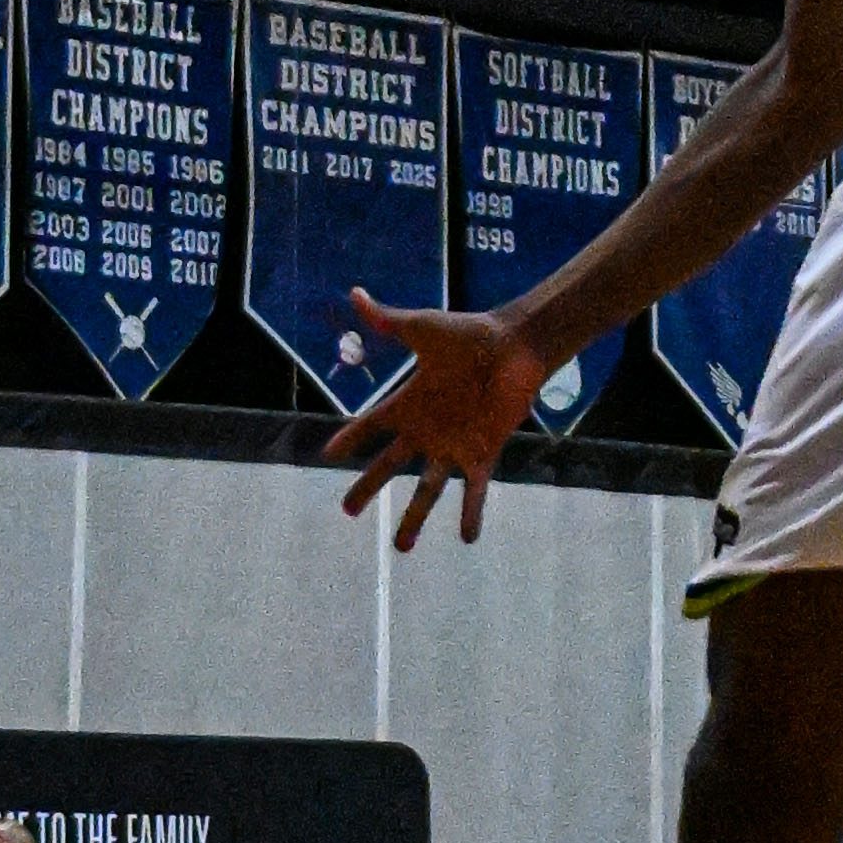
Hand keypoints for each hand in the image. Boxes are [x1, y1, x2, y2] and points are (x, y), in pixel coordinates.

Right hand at [323, 287, 547, 548]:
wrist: (514, 344)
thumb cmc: (470, 333)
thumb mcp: (423, 327)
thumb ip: (388, 319)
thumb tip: (355, 293)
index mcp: (409, 402)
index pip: (371, 426)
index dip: (351, 439)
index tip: (329, 454)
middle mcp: (428, 430)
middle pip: (391, 466)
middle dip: (369, 488)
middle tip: (348, 510)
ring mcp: (454, 445)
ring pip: (429, 490)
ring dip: (415, 518)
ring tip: (402, 549)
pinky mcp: (482, 452)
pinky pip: (474, 489)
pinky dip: (470, 513)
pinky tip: (466, 538)